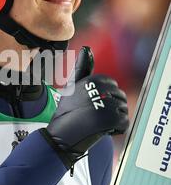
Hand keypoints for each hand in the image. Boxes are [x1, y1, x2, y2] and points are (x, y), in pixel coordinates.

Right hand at [41, 46, 128, 168]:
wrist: (60, 137)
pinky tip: (100, 131)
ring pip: (123, 111)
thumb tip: (87, 48)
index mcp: (94, 80)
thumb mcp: (73, 87)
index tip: (90, 106)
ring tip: (96, 124)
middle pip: (120, 99)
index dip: (105, 100)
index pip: (113, 87)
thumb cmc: (67, 113)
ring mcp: (106, 104)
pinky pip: (124, 124)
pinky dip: (116, 130)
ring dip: (113, 121)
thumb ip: (82, 68)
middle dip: (111, 110)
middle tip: (92, 117)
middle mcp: (100, 90)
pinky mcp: (110, 119)